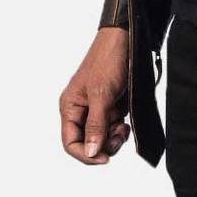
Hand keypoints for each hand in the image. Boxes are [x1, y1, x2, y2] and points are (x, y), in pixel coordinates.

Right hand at [59, 27, 129, 164]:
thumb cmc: (109, 60)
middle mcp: (80, 110)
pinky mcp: (111, 104)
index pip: (71, 143)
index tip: (104, 158)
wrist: (127, 38)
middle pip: (87, 143)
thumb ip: (96, 125)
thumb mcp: (102, 94)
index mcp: (70, 107)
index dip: (86, 154)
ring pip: (102, 137)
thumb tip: (90, 153)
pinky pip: (113, 126)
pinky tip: (126, 120)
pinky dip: (120, 127)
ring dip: (114, 137)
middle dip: (103, 145)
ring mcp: (96, 108)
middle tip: (120, 135)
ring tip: (124, 126)